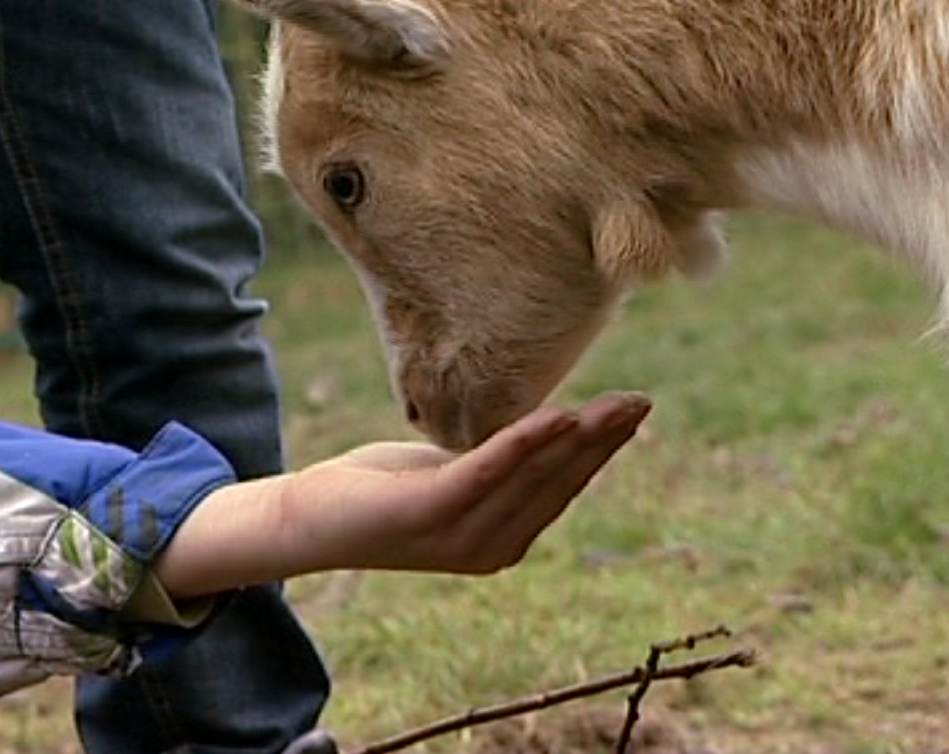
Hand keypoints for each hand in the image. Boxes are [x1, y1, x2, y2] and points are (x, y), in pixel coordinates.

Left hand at [155, 391, 651, 598]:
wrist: (309, 518)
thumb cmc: (381, 490)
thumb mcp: (451, 475)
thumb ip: (496, 465)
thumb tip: (544, 430)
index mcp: (502, 539)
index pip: (564, 488)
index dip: (602, 449)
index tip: (634, 410)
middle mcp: (491, 547)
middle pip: (559, 484)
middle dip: (603, 440)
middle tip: (640, 400)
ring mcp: (460, 537)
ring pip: (532, 478)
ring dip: (576, 438)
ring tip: (611, 405)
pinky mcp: (427, 515)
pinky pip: (485, 472)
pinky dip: (524, 443)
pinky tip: (557, 415)